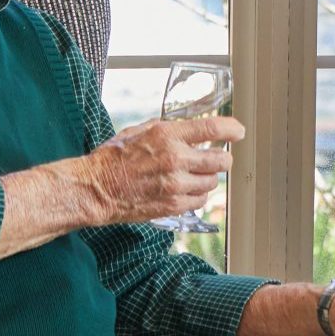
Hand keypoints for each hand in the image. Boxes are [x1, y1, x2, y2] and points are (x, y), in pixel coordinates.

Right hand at [74, 116, 242, 224]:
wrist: (95, 188)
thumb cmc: (113, 158)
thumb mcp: (141, 130)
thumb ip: (170, 130)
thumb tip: (193, 130)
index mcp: (167, 136)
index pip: (212, 130)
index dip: (232, 130)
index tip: (238, 131)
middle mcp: (175, 160)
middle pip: (221, 160)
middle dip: (223, 158)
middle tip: (217, 157)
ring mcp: (175, 185)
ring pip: (213, 182)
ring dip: (208, 177)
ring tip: (194, 174)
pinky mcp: (172, 206)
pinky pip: (200, 200)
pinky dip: (198, 194)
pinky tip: (186, 189)